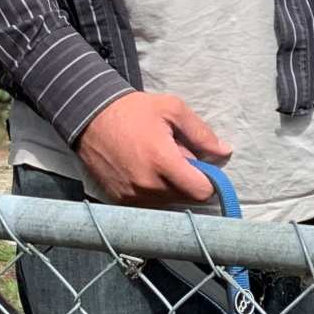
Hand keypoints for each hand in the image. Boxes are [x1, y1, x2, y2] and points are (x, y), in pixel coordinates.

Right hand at [74, 91, 230, 208]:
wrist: (88, 115)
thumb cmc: (132, 110)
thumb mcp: (171, 109)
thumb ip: (201, 133)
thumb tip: (225, 152)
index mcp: (163, 162)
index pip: (202, 192)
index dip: (208, 181)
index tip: (202, 168)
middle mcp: (148, 185)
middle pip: (186, 199)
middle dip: (187, 182)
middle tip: (175, 159)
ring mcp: (132, 195)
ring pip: (167, 203)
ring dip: (170, 188)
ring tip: (156, 164)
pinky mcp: (119, 200)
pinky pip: (148, 204)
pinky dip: (152, 192)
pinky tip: (142, 171)